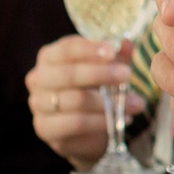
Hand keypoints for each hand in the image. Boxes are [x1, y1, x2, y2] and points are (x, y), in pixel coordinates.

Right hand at [26, 36, 128, 167]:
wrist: (87, 129)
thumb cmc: (95, 89)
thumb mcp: (108, 69)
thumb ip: (116, 57)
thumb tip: (126, 44)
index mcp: (50, 56)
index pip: (66, 49)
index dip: (89, 49)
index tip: (112, 51)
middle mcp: (38, 78)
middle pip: (68, 74)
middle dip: (100, 74)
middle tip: (126, 75)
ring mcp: (38, 104)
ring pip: (75, 100)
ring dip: (109, 102)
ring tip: (135, 104)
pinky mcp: (45, 128)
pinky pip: (76, 123)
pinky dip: (102, 121)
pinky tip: (120, 119)